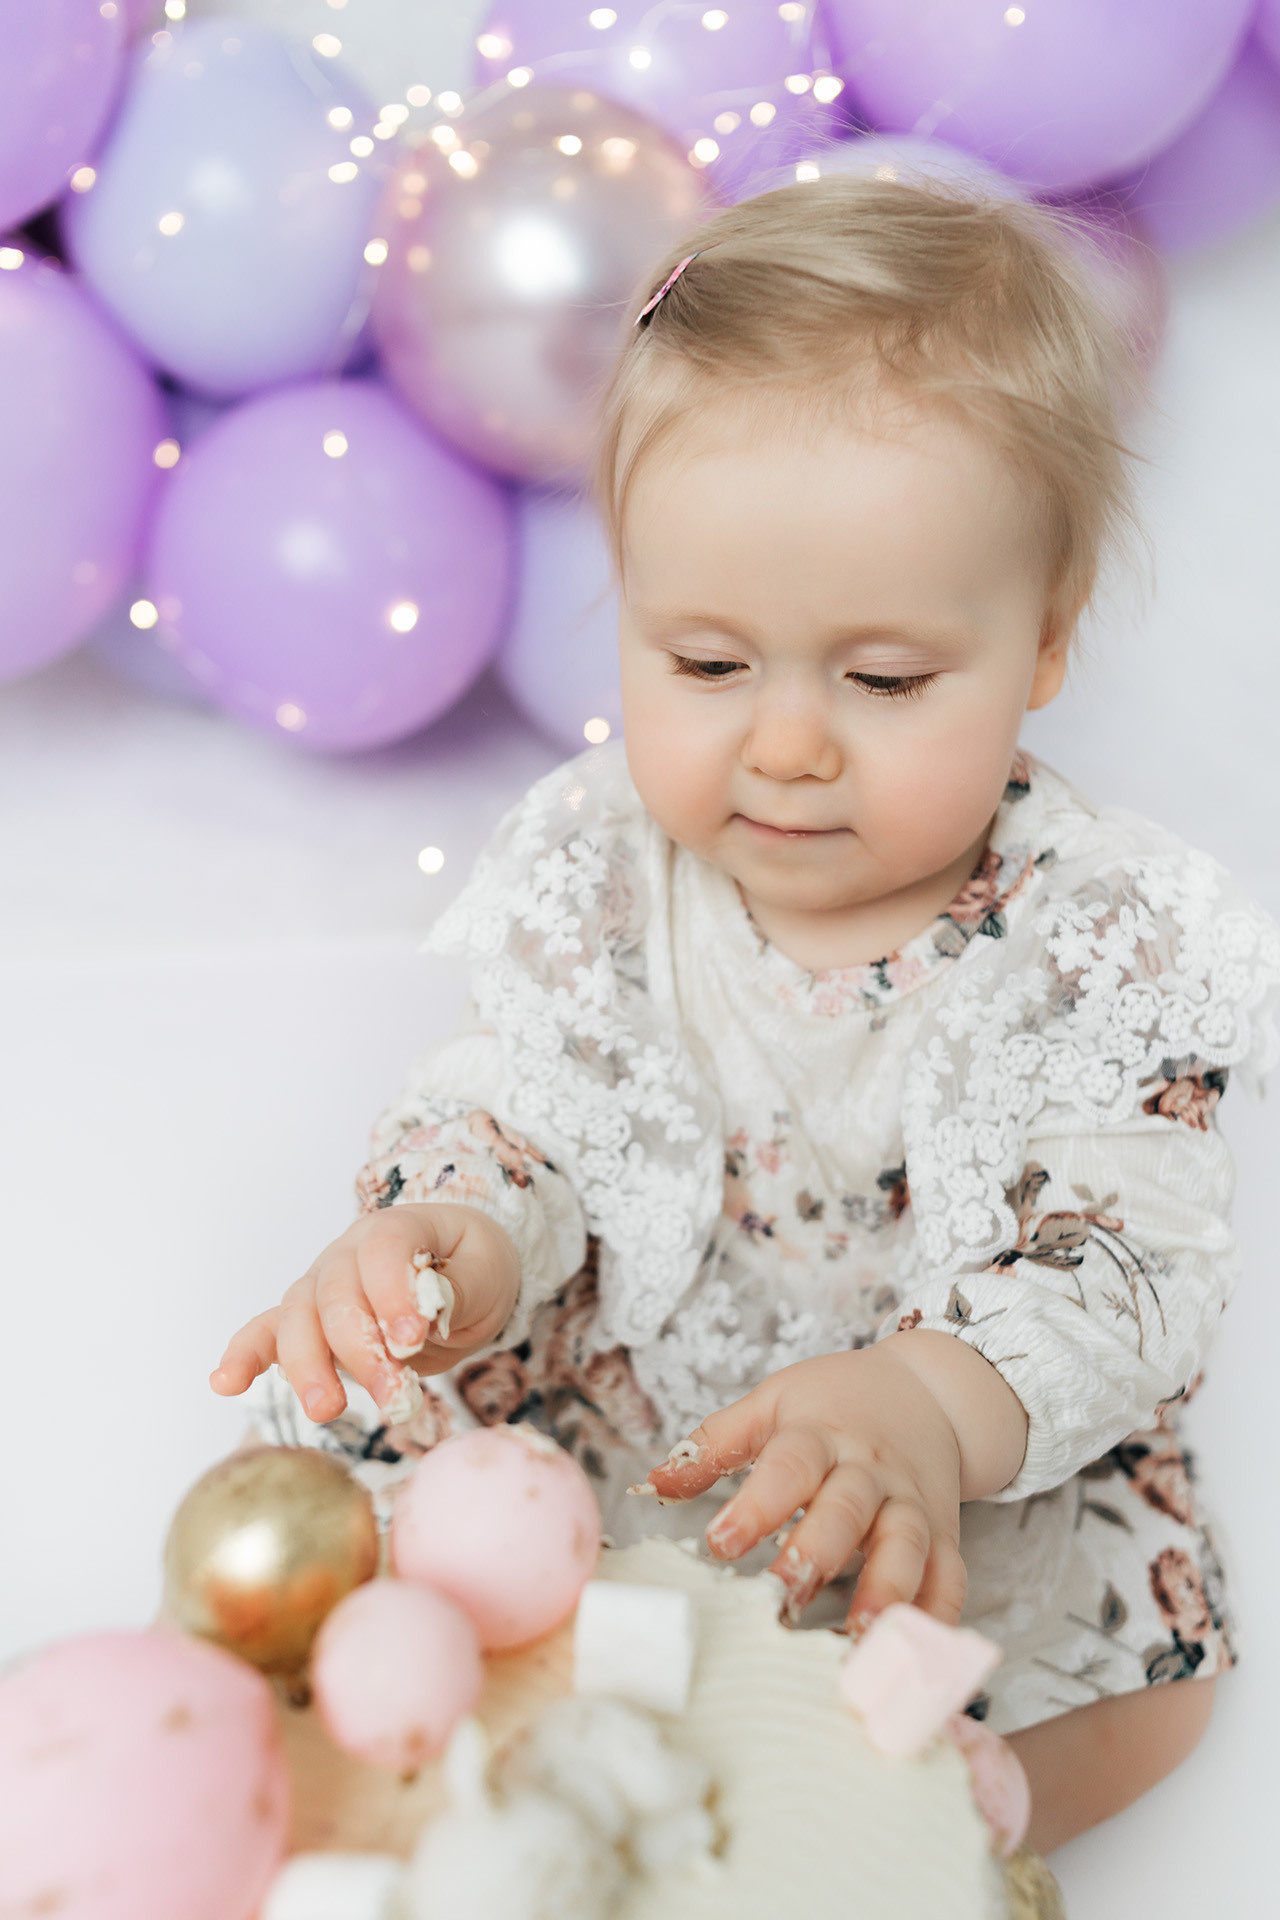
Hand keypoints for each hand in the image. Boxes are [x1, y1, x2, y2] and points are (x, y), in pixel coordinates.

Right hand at [210, 1203, 519, 1422]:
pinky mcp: (307, 1322)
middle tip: (394, 1396)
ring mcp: (320, 1285)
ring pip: (298, 1319)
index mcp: (396, 1228)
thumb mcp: (486, 1274)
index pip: (383, 1250)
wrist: (460, 1271)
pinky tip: (225, 1383)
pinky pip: (266, 1332)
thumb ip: (456, 1291)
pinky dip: (244, 1355)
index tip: (412, 1339)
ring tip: (328, 1409)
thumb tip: (422, 1319)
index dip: (392, 1293)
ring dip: (309, 1367)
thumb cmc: (472, 1268)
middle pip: (337, 1295)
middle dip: (362, 1351)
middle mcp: (348, 1252)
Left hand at [646, 1335, 1024, 1627]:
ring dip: (885, 1592)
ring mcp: (913, 1505)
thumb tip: (654, 1482)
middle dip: (816, 1555)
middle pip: (847, 1511)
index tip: (719, 1543)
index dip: (757, 1504)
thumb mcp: (775, 1400)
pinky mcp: (945, 1536)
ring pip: (906, 1547)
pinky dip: (938, 1618)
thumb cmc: (838, 1400)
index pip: (790, 1465)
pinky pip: (949, 1579)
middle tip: (779, 1598)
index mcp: (822, 1434)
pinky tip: (914, 1656)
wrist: (929, 1391)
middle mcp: (871, 1471)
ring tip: (858, 1636)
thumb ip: (716, 1441)